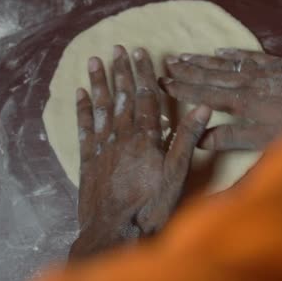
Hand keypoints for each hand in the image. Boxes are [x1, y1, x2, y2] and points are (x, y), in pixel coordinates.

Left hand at [70, 46, 211, 259]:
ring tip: (95, 61)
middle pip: (122, 97)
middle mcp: (122, 136)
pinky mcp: (87, 160)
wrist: (114, 231)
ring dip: (98, 83)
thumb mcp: (177, 174)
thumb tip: (202, 108)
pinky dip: (82, 110)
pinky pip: (84, 128)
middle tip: (117, 49)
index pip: (146, 97)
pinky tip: (79, 94)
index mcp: (146, 138)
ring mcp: (102, 147)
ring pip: (101, 107)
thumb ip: (186, 139)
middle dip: (121, 71)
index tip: (140, 52)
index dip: (143, 73)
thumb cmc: (150, 206)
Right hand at [160, 48, 281, 150]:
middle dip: (188, 70)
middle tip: (167, 64)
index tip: (164, 83)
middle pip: (212, 74)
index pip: (205, 94)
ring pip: (227, 63)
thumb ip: (233, 138)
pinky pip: (250, 56)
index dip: (183, 88)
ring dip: (204, 60)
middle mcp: (250, 82)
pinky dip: (233, 54)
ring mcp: (265, 71)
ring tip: (184, 55)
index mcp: (244, 102)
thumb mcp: (266, 141)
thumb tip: (201, 139)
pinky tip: (221, 51)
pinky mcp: (280, 66)